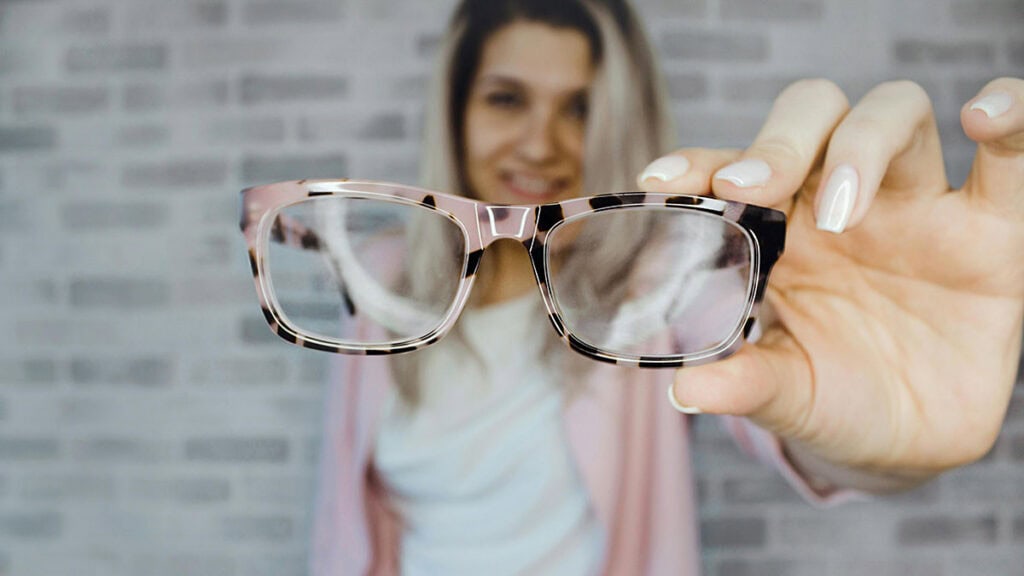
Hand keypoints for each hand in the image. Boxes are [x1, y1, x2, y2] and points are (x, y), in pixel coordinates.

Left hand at [641, 78, 1023, 486]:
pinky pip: (1013, 156)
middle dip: (777, 141)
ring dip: (861, 142)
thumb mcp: (786, 395)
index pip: (734, 168)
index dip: (698, 162)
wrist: (908, 440)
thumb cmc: (831, 398)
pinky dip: (1012, 115)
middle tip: (748, 190)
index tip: (661, 181)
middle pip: (812, 117)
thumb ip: (745, 384)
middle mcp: (840, 202)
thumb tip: (686, 390)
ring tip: (841, 212)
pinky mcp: (990, 229)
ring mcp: (915, 207)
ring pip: (893, 113)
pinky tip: (985, 120)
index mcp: (777, 230)